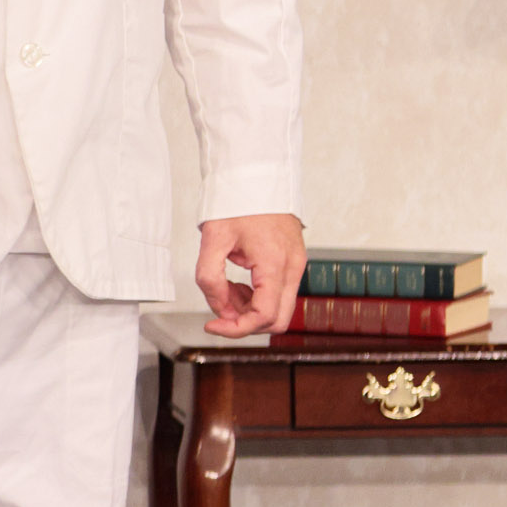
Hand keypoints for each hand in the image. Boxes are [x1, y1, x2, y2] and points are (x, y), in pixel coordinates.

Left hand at [197, 212, 304, 334]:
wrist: (257, 177)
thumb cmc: (237, 202)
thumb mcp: (213, 239)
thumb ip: (210, 278)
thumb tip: (219, 309)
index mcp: (275, 264)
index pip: (264, 316)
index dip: (236, 329)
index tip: (212, 325)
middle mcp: (292, 268)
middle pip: (277, 320)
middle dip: (245, 322)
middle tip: (220, 307)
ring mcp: (296, 265)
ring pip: (279, 309)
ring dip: (249, 309)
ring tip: (225, 289)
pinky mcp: (293, 262)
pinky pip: (278, 293)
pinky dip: (257, 297)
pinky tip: (238, 283)